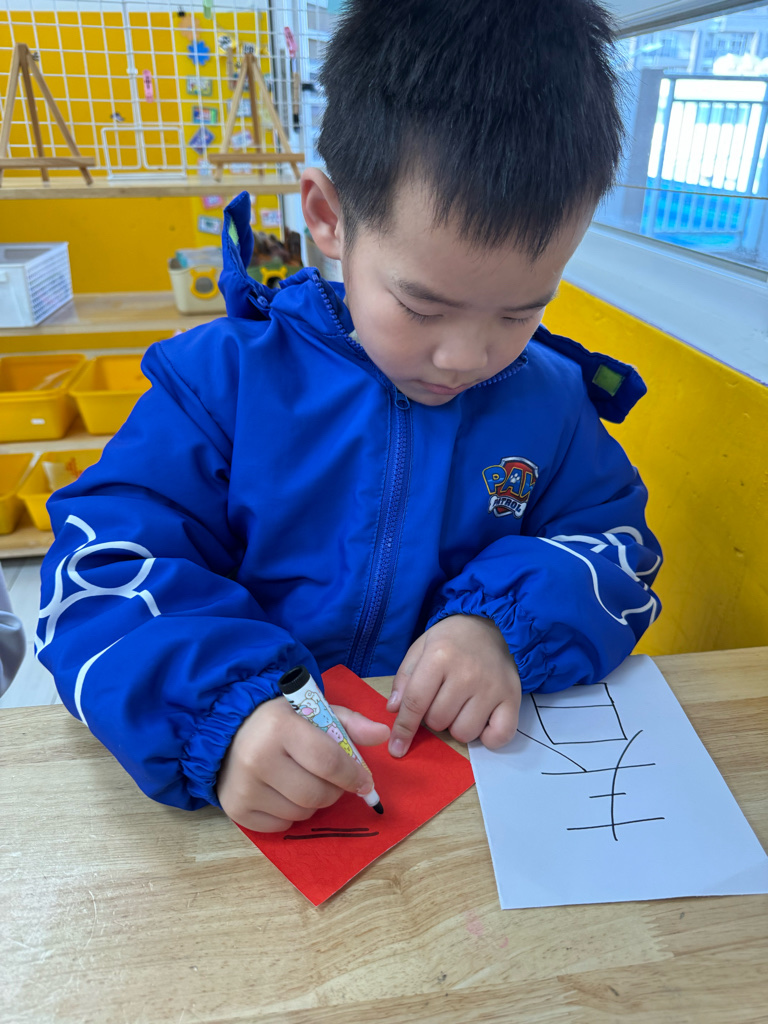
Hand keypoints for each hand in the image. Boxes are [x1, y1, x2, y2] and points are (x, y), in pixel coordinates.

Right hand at [217, 697, 389, 831]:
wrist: (229, 731)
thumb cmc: (280, 721)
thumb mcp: (315, 711)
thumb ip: (351, 723)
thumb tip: (383, 735)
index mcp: (280, 727)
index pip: (328, 762)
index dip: (353, 775)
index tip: (364, 781)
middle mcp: (258, 758)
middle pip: (317, 794)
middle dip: (335, 791)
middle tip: (334, 781)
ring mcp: (245, 787)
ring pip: (301, 813)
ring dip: (314, 803)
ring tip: (306, 782)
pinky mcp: (237, 809)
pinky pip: (282, 825)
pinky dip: (292, 815)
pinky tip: (285, 793)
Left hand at [387, 614, 520, 756]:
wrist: (494, 625)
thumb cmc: (452, 640)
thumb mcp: (421, 648)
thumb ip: (404, 678)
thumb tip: (394, 709)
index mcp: (439, 657)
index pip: (415, 702)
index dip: (403, 728)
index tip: (396, 748)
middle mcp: (467, 674)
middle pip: (438, 721)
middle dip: (433, 717)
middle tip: (442, 698)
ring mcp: (491, 688)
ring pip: (464, 733)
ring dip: (457, 726)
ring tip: (461, 706)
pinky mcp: (512, 698)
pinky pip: (499, 736)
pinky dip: (488, 737)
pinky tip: (482, 721)